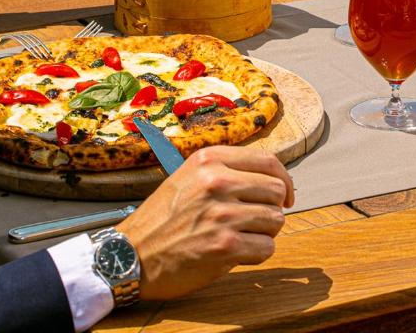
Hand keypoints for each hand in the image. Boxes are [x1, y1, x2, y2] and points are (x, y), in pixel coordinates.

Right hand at [118, 147, 293, 300]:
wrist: (130, 256)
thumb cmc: (162, 218)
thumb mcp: (190, 176)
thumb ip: (227, 171)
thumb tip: (272, 179)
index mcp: (210, 159)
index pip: (269, 161)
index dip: (283, 180)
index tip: (285, 195)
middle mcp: (217, 181)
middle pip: (276, 191)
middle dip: (272, 209)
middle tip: (255, 221)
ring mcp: (222, 214)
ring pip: (275, 220)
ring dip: (263, 233)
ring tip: (241, 236)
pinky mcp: (224, 246)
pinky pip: (266, 248)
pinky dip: (256, 254)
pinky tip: (236, 253)